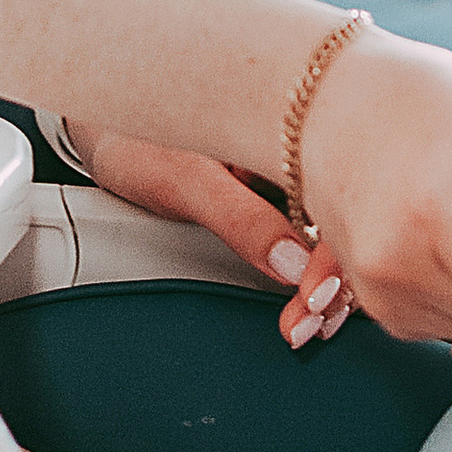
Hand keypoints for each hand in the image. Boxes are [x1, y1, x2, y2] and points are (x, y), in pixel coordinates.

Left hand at [82, 126, 348, 343]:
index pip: (341, 193)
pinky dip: (312, 272)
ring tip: (308, 325)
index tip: (314, 299)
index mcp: (289, 126)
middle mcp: (300, 149)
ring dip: (328, 283)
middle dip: (337, 279)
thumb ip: (240, 219)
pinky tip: (308, 302)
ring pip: (332, 231)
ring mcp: (293, 174)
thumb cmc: (137, 138)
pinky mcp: (280, 196)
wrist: (106, 127)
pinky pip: (310, 233)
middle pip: (345, 218)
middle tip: (309, 325)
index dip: (338, 251)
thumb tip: (293, 265)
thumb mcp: (184, 180)